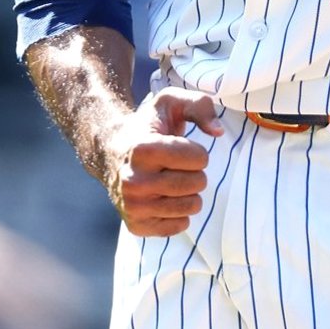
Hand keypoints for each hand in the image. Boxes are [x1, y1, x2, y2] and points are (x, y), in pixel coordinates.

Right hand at [101, 89, 222, 236]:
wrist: (111, 153)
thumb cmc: (148, 127)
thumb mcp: (171, 102)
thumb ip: (200, 106)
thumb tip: (218, 132)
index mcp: (143, 149)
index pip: (199, 158)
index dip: (197, 152)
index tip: (182, 148)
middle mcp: (134, 180)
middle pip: (197, 183)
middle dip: (195, 172)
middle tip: (177, 166)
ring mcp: (133, 206)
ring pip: (191, 207)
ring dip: (189, 193)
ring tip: (171, 180)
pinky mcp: (136, 226)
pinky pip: (180, 225)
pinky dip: (179, 212)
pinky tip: (164, 197)